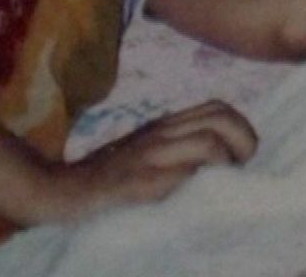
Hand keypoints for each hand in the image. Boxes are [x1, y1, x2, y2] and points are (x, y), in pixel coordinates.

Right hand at [31, 99, 256, 223]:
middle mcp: (161, 133)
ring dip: (226, 164)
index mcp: (165, 125)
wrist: (61, 191)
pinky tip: (196, 197)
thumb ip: (180, 147)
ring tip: (222, 183)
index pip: (219, 108)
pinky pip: (182, 174)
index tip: (239, 158)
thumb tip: (226, 159)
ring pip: (209, 143)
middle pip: (222, 117)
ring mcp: (150, 155)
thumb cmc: (111, 177)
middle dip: (243, 142)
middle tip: (238, 169)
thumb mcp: (148, 151)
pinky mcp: (139, 181)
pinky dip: (199, 182)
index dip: (241, 129)